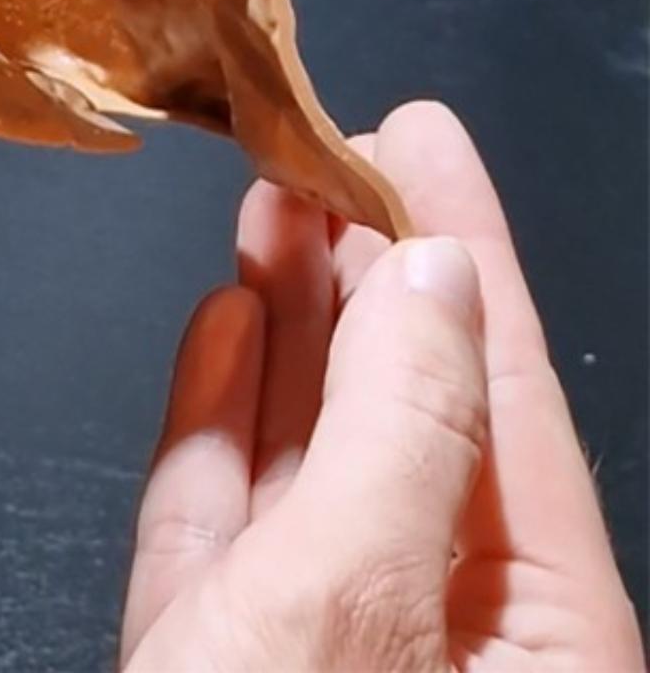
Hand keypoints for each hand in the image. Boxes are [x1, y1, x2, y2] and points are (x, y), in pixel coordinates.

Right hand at [122, 101, 643, 670]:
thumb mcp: (354, 599)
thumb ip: (401, 428)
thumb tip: (428, 273)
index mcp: (540, 644)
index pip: (510, 400)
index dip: (467, 249)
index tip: (419, 133)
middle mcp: (436, 635)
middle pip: (406, 412)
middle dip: (363, 271)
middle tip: (321, 151)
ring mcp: (316, 644)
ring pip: (308, 453)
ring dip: (287, 320)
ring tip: (268, 204)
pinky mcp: (213, 649)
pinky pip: (225, 512)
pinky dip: (219, 412)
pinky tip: (224, 323)